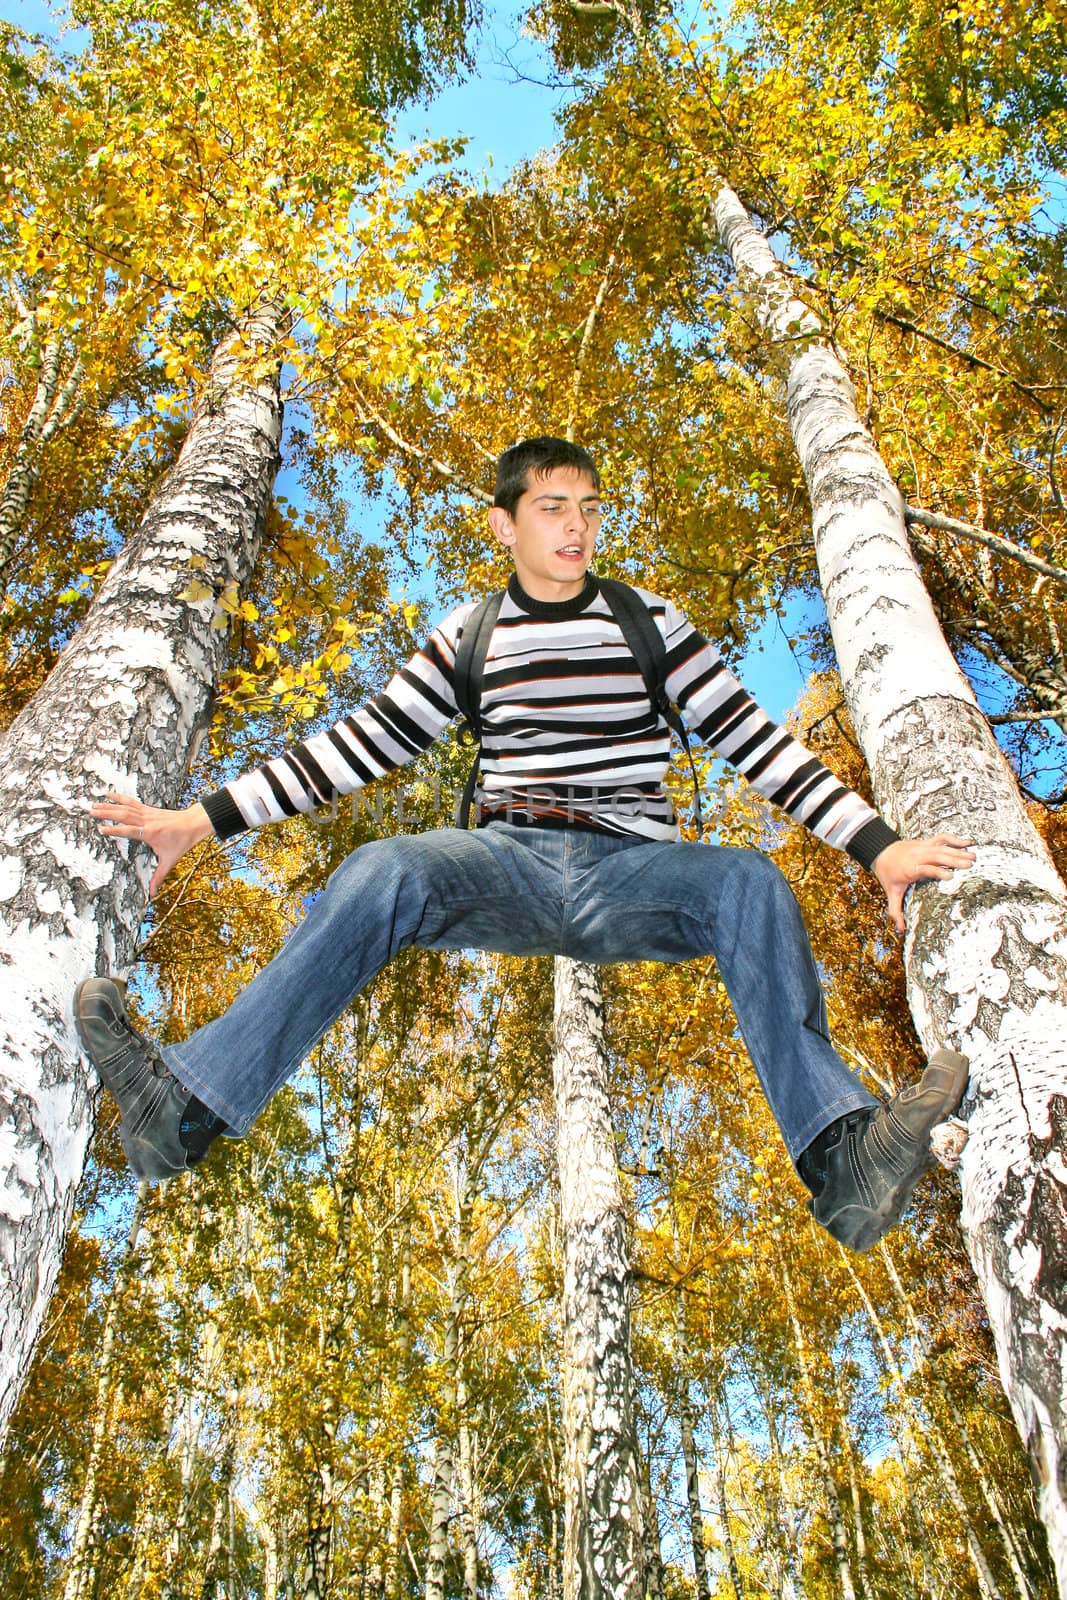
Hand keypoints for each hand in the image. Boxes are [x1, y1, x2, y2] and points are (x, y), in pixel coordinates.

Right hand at [92, 792, 214, 897]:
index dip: (115, 830)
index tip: (101, 829)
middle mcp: (147, 820)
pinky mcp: (148, 809)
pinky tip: (109, 794)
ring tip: (94, 803)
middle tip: (91, 812)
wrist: (193, 823)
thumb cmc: (182, 841)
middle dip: (107, 813)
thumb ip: (159, 876)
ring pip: (126, 807)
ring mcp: (147, 813)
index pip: (129, 831)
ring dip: (109, 805)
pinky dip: (119, 797)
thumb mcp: (170, 860)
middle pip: (124, 815)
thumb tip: (153, 893)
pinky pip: (132, 801)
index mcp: (150, 833)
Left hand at [872, 834, 975, 932]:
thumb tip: (900, 928)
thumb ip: (895, 910)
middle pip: (937, 856)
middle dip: (954, 860)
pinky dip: (954, 839)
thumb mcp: (890, 892)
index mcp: (910, 869)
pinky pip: (941, 838)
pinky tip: (966, 842)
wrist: (880, 852)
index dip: (937, 872)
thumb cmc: (887, 873)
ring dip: (958, 851)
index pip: (925, 869)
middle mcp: (917, 856)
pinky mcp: (926, 842)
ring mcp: (922, 847)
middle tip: (969, 865)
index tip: (950, 877)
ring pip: (942, 847)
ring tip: (973, 856)